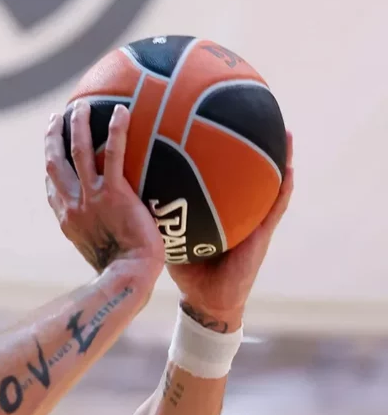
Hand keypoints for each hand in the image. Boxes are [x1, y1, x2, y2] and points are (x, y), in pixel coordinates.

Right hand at [45, 101, 164, 276]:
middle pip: (54, 163)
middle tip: (57, 119)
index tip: (52, 154)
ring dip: (76, 126)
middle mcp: (73, 205)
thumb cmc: (123, 270)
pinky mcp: (113, 193)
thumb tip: (119, 230)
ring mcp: (91, 197)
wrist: (128, 274)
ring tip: (80, 106)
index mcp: (68, 219)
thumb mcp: (103, 253)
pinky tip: (121, 111)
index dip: (51, 168)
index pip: (53, 188)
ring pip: (78, 152)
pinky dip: (115, 131)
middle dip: (52, 139)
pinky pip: (114, 155)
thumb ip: (105, 234)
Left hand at [168, 132, 295, 332]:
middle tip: (252, 113)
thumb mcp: (167, 233)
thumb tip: (126, 184)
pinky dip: (284, 185)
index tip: (215, 121)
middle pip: (244, 172)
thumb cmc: (186, 268)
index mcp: (215, 207)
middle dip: (248, 146)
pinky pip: (276, 205)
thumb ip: (153, 211)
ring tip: (285, 130)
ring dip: (278, 157)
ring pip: (268, 182)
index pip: (217, 174)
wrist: (206, 300)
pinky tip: (288, 164)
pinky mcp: (262, 233)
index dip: (218, 150)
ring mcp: (252, 219)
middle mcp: (236, 209)